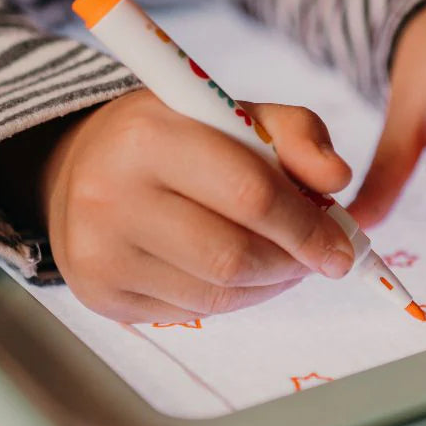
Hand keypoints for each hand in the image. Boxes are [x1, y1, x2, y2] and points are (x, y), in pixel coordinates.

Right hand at [36, 90, 355, 322]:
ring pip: (218, 294)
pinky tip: (241, 273)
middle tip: (321, 258)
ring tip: (284, 259)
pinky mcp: (98, 294)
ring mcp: (97, 252)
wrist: (81, 169)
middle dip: (293, 261)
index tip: (343, 244)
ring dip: (271, 283)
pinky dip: (236, 298)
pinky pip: (193, 312)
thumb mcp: (233, 113)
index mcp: (147, 134)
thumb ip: (296, 133)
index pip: (249, 194)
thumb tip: (337, 178)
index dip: (307, 226)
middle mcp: (109, 195)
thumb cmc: (177, 138)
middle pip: (234, 256)